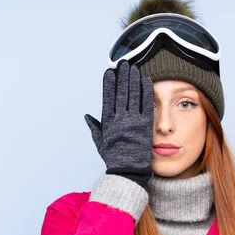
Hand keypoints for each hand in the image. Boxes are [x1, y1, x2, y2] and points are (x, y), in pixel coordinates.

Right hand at [84, 60, 154, 187]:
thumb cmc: (114, 157)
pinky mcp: (146, 125)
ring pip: (133, 96)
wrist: (128, 171)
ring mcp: (133, 122)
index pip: (107, 98)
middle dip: (122, 76)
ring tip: (134, 67)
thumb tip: (87, 116)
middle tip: (124, 63)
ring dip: (133, 79)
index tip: (109, 72)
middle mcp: (120, 120)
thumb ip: (94, 127)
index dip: (108, 84)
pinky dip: (146, 92)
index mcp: (108, 123)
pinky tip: (146, 80)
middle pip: (121, 93)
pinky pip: (147, 105)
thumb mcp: (100, 142)